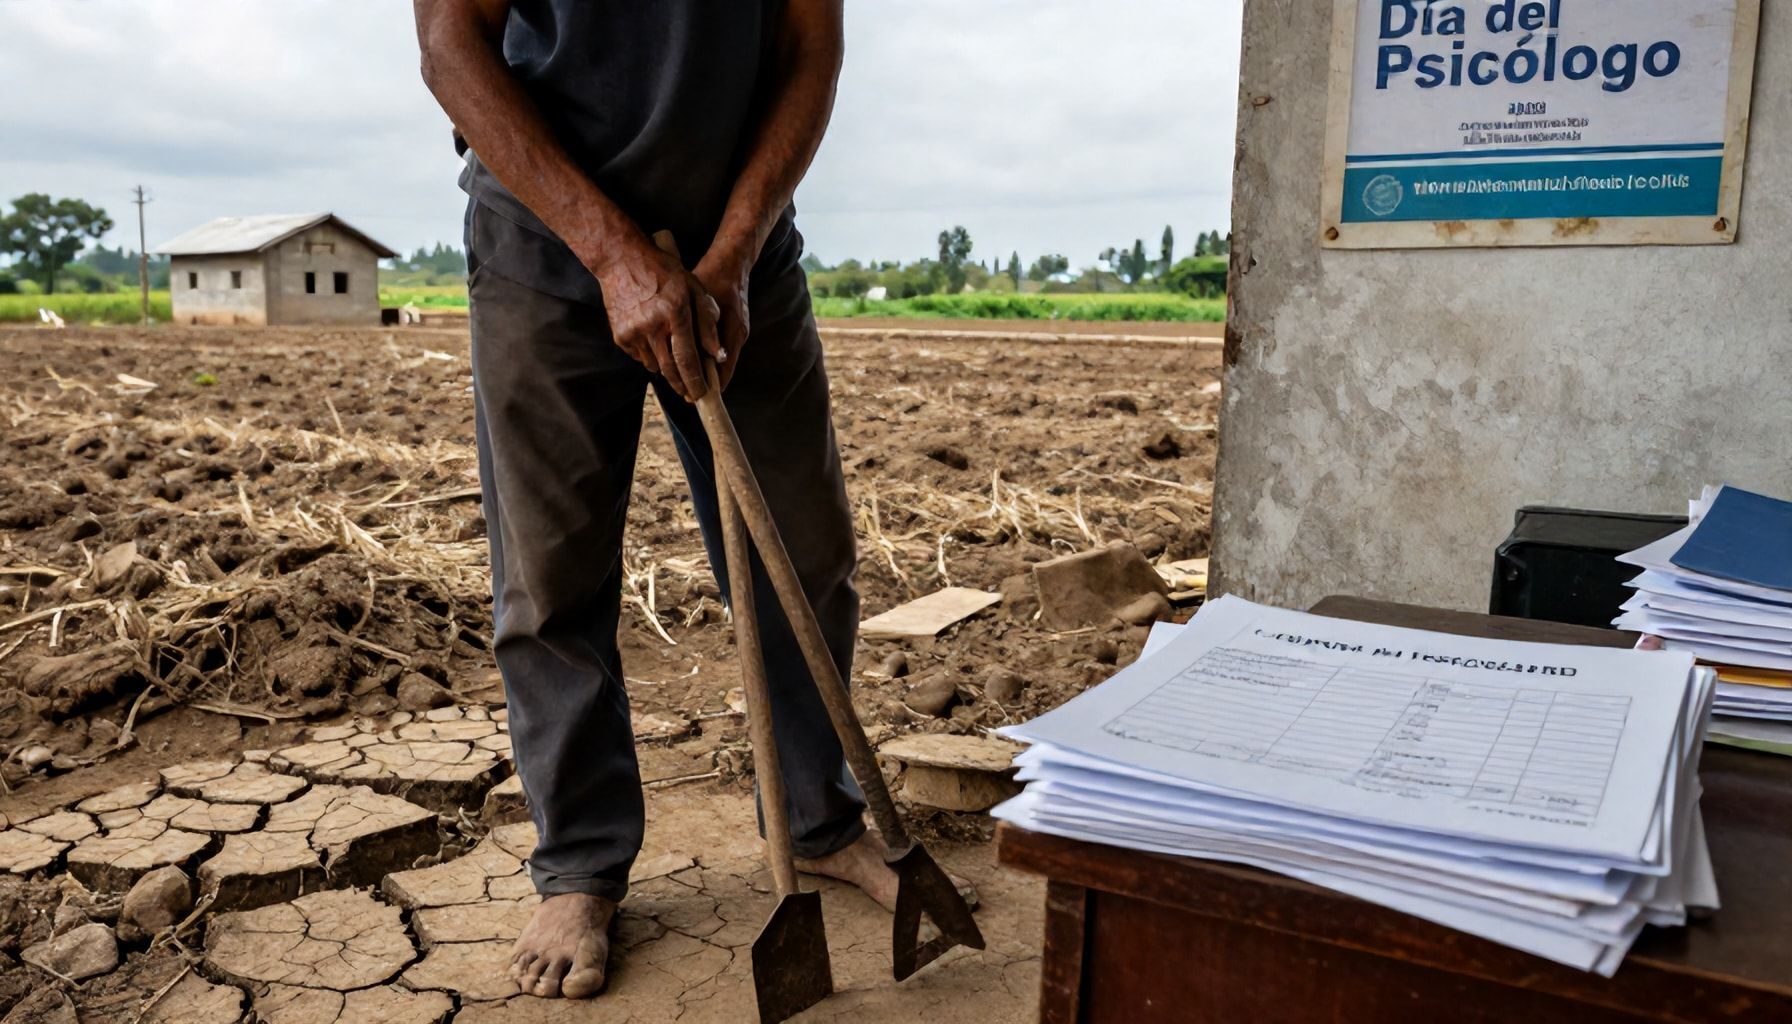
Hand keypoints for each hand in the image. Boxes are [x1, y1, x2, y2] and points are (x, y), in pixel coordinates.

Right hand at [583, 236, 720, 401]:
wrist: (620, 260)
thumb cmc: (664, 271)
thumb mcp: (694, 288)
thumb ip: (708, 321)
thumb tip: (718, 354)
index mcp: (675, 313)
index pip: (688, 359)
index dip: (695, 381)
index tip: (701, 395)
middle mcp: (652, 326)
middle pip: (670, 369)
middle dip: (682, 385)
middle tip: (690, 394)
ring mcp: (633, 332)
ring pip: (654, 365)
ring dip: (666, 369)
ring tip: (675, 366)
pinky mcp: (620, 335)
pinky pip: (639, 356)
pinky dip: (650, 356)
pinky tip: (656, 344)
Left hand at [695, 247, 751, 389]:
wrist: (732, 259)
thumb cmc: (715, 276)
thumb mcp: (702, 301)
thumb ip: (697, 327)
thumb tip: (687, 353)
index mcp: (734, 331)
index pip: (724, 370)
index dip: (710, 387)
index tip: (693, 398)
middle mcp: (738, 334)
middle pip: (722, 369)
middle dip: (704, 381)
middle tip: (684, 393)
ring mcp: (737, 330)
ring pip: (720, 359)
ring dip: (704, 368)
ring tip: (684, 380)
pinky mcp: (732, 325)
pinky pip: (719, 347)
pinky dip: (705, 355)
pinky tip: (690, 358)